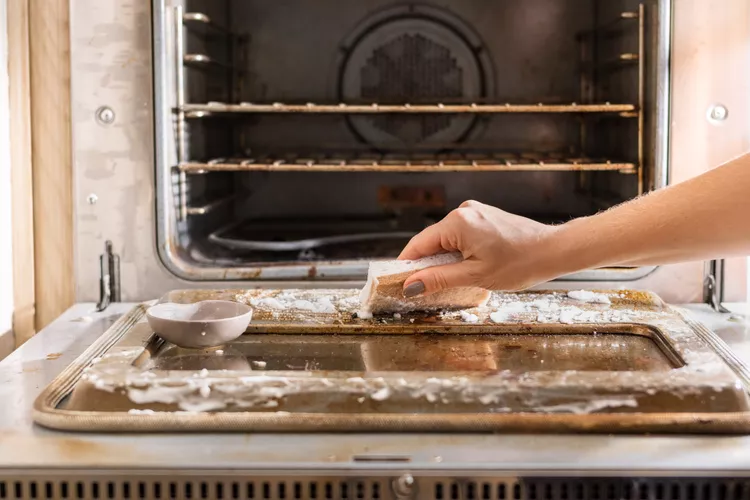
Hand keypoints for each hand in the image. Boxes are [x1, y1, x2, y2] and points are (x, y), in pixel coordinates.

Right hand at [399, 201, 560, 295]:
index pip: (418, 244)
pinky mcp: (484, 217)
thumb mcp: (475, 276)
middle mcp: (463, 211)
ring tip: (452, 281)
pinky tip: (467, 268)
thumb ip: (439, 279)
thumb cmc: (520, 263)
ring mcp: (475, 212)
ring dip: (444, 260)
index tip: (399, 284)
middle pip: (431, 242)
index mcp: (458, 223)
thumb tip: (411, 286)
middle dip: (427, 265)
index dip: (407, 266)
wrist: (554, 250)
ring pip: (446, 240)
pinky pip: (460, 236)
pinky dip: (458, 253)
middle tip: (425, 290)